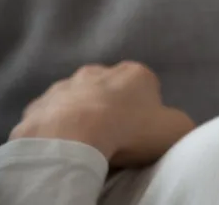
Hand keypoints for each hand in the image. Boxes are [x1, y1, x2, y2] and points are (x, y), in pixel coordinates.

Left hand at [10, 61, 194, 167]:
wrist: (73, 138)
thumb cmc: (130, 130)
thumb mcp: (176, 129)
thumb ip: (180, 121)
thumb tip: (174, 123)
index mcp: (134, 73)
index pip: (145, 86)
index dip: (145, 109)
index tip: (141, 130)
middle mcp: (97, 70)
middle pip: (108, 90)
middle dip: (110, 108)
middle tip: (114, 137)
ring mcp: (64, 86)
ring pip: (76, 100)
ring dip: (81, 116)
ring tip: (85, 144)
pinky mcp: (38, 106)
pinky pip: (50, 117)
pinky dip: (56, 128)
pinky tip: (63, 146)